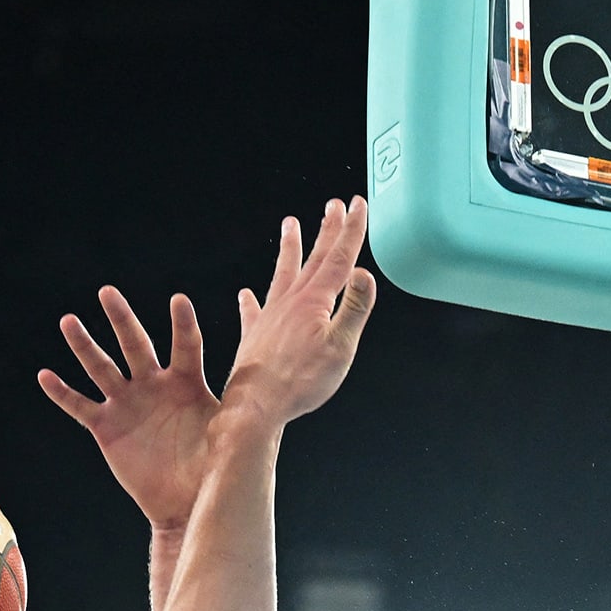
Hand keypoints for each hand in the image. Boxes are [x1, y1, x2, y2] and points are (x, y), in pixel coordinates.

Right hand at [38, 287, 220, 530]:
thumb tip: (275, 380)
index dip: (182, 325)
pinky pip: (81, 407)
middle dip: (122, 319)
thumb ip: (241, 403)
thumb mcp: (230, 430)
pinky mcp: (107, 428)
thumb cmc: (214, 467)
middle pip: (136, 345)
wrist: (189, 502)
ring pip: (102, 368)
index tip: (180, 301)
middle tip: (108, 293)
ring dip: (85, 346)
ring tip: (69, 321)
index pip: (186, 346)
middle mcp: (155, 386)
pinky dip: (63, 392)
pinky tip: (45, 375)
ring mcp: (128, 404)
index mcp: (188, 382)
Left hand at [221, 197, 376, 429]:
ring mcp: (270, 317)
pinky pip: (253, 312)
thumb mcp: (339, 347)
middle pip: (314, 259)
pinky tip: (246, 294)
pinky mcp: (255, 337)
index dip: (351, 230)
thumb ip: (354, 308)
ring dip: (289, 249)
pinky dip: (251, 302)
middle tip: (334, 205)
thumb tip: (365, 273)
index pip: (339, 258)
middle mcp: (290, 302)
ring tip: (290, 225)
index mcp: (314, 301)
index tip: (357, 205)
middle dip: (327, 231)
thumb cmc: (301, 381)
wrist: (257, 405)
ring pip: (282, 274)